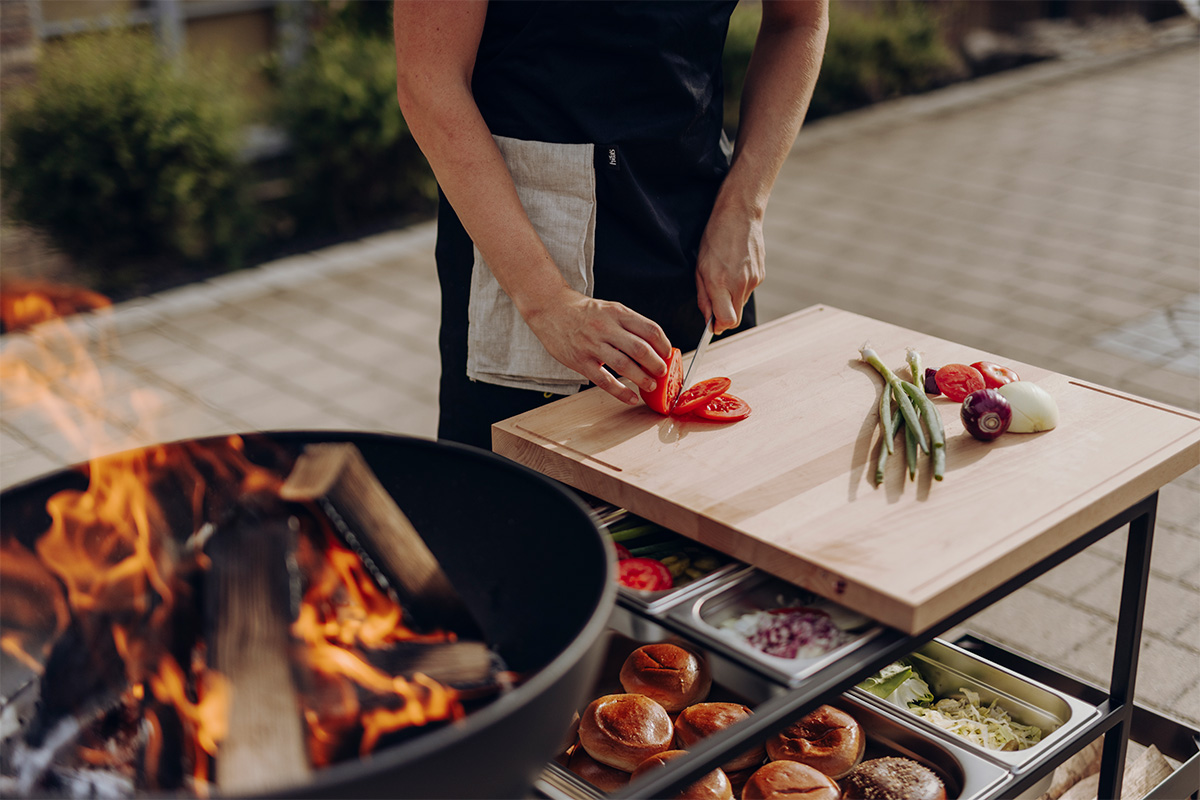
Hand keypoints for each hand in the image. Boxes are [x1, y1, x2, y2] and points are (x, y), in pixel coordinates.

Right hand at [524, 286, 671, 404]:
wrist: (550, 309)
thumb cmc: (584, 312)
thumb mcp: (609, 309)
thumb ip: (629, 324)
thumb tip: (653, 346)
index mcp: (618, 313)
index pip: (650, 329)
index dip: (664, 344)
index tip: (668, 354)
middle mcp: (606, 328)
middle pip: (641, 349)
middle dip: (657, 364)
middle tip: (663, 372)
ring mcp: (592, 345)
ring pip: (625, 365)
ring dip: (642, 379)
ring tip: (651, 385)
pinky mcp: (580, 362)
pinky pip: (604, 380)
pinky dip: (621, 391)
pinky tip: (631, 397)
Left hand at [695, 206, 764, 334]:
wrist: (739, 215)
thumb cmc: (715, 238)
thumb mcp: (700, 267)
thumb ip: (704, 296)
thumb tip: (708, 319)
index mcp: (720, 283)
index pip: (726, 321)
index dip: (718, 326)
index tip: (712, 325)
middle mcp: (739, 284)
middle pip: (735, 317)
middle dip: (724, 317)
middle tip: (715, 307)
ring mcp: (753, 280)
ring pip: (741, 303)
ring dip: (731, 299)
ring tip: (724, 277)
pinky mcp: (761, 274)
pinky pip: (748, 290)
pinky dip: (740, 287)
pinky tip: (735, 270)